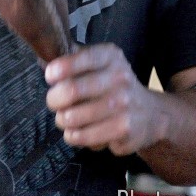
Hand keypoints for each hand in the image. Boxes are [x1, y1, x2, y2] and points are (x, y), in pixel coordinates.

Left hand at [45, 44, 164, 154]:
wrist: (152, 114)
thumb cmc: (113, 86)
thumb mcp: (99, 64)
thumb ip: (72, 59)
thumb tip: (43, 60)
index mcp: (110, 57)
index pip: (83, 58)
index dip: (60, 68)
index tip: (50, 77)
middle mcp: (120, 79)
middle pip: (71, 90)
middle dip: (54, 100)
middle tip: (54, 103)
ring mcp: (125, 105)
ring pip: (73, 118)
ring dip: (62, 121)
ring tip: (66, 119)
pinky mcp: (126, 130)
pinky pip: (85, 138)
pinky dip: (76, 137)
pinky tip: (81, 132)